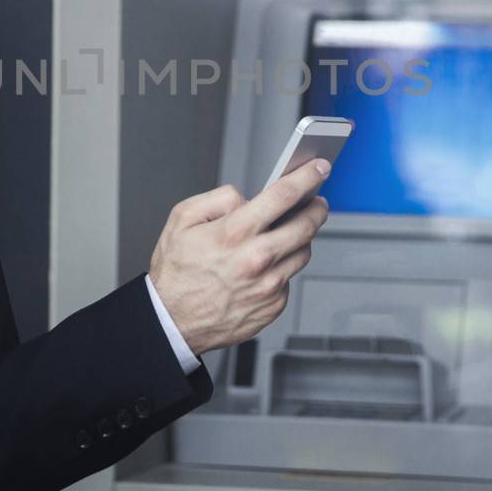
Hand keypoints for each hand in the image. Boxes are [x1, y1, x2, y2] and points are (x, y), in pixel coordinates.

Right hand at [147, 160, 331, 355]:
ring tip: (286, 234)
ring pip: (303, 252)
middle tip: (317, 202)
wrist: (172, 322)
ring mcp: (268, 285)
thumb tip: (245, 197)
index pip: (283, 195)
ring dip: (301, 239)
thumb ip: (217, 199)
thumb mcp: (181, 220)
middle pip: (306, 225)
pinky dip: (282, 268)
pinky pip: (289, 278)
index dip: (306, 177)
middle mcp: (256, 259)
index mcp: (234, 233)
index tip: (318, 168)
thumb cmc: (176, 273)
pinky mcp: (273, 305)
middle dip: (317, 208)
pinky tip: (265, 267)